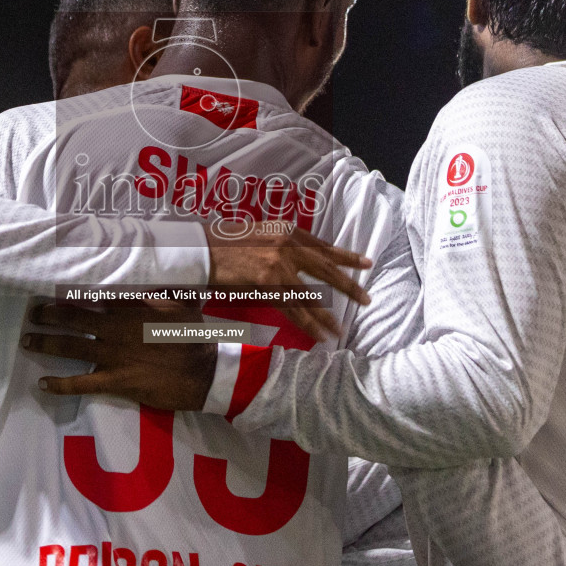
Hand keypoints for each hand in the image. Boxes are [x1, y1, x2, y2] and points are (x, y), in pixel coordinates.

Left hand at [23, 301, 217, 410]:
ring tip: (28, 339)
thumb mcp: (181, 302)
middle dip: (50, 314)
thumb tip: (154, 273)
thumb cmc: (194, 335)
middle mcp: (115, 328)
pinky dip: (61, 384)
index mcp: (130, 307)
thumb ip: (161, 290)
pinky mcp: (116, 381)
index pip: (93, 293)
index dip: (70, 290)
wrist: (205, 370)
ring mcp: (113, 355)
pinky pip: (82, 383)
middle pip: (73, 317)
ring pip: (71, 346)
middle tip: (34, 312)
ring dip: (46, 342)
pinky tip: (43, 384)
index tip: (53, 285)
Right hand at [203, 224, 371, 342]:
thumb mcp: (258, 235)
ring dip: (328, 315)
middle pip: (325, 268)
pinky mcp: (268, 282)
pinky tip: (320, 334)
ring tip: (340, 329)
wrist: (199, 248)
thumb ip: (280, 245)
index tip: (365, 263)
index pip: (322, 246)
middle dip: (348, 285)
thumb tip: (297, 263)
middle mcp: (287, 244)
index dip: (345, 256)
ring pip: (311, 294)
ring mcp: (279, 263)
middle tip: (366, 298)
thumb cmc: (221, 243)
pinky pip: (293, 308)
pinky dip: (308, 324)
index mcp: (286, 231)